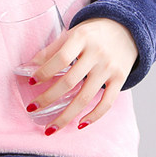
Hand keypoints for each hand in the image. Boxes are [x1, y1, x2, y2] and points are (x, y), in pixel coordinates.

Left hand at [29, 18, 137, 132]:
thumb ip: (53, 49)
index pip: (60, 58)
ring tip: (50, 128)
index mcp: (81, 38)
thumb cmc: (93, 33)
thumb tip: (29, 66)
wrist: (126, 28)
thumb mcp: (73, 33)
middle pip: (70, 81)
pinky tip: (79, 124)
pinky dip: (94, 116)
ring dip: (66, 116)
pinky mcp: (120, 79)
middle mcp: (97, 53)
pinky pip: (107, 102)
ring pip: (85, 96)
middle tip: (32, 109)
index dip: (45, 71)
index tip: (32, 81)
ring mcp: (109, 68)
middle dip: (48, 98)